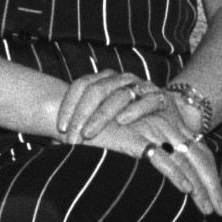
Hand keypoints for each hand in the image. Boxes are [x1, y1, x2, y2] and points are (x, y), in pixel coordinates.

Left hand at [55, 70, 178, 143]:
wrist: (170, 122)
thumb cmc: (131, 124)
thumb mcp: (105, 123)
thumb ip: (82, 125)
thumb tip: (51, 141)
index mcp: (104, 81)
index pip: (81, 85)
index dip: (68, 105)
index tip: (60, 127)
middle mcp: (121, 80)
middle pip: (96, 90)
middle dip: (81, 115)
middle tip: (72, 137)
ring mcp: (141, 86)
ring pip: (118, 95)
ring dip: (102, 115)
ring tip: (89, 133)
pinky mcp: (161, 97)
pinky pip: (147, 100)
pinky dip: (134, 110)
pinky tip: (122, 121)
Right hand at [88, 111, 221, 216]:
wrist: (71, 115)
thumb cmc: (93, 133)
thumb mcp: (123, 144)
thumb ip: (140, 155)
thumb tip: (152, 182)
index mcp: (165, 130)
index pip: (196, 155)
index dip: (209, 179)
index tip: (217, 205)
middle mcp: (165, 129)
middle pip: (198, 160)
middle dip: (213, 188)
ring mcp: (153, 132)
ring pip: (186, 162)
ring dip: (201, 187)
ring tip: (211, 210)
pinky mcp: (137, 138)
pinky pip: (162, 159)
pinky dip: (175, 175)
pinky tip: (186, 190)